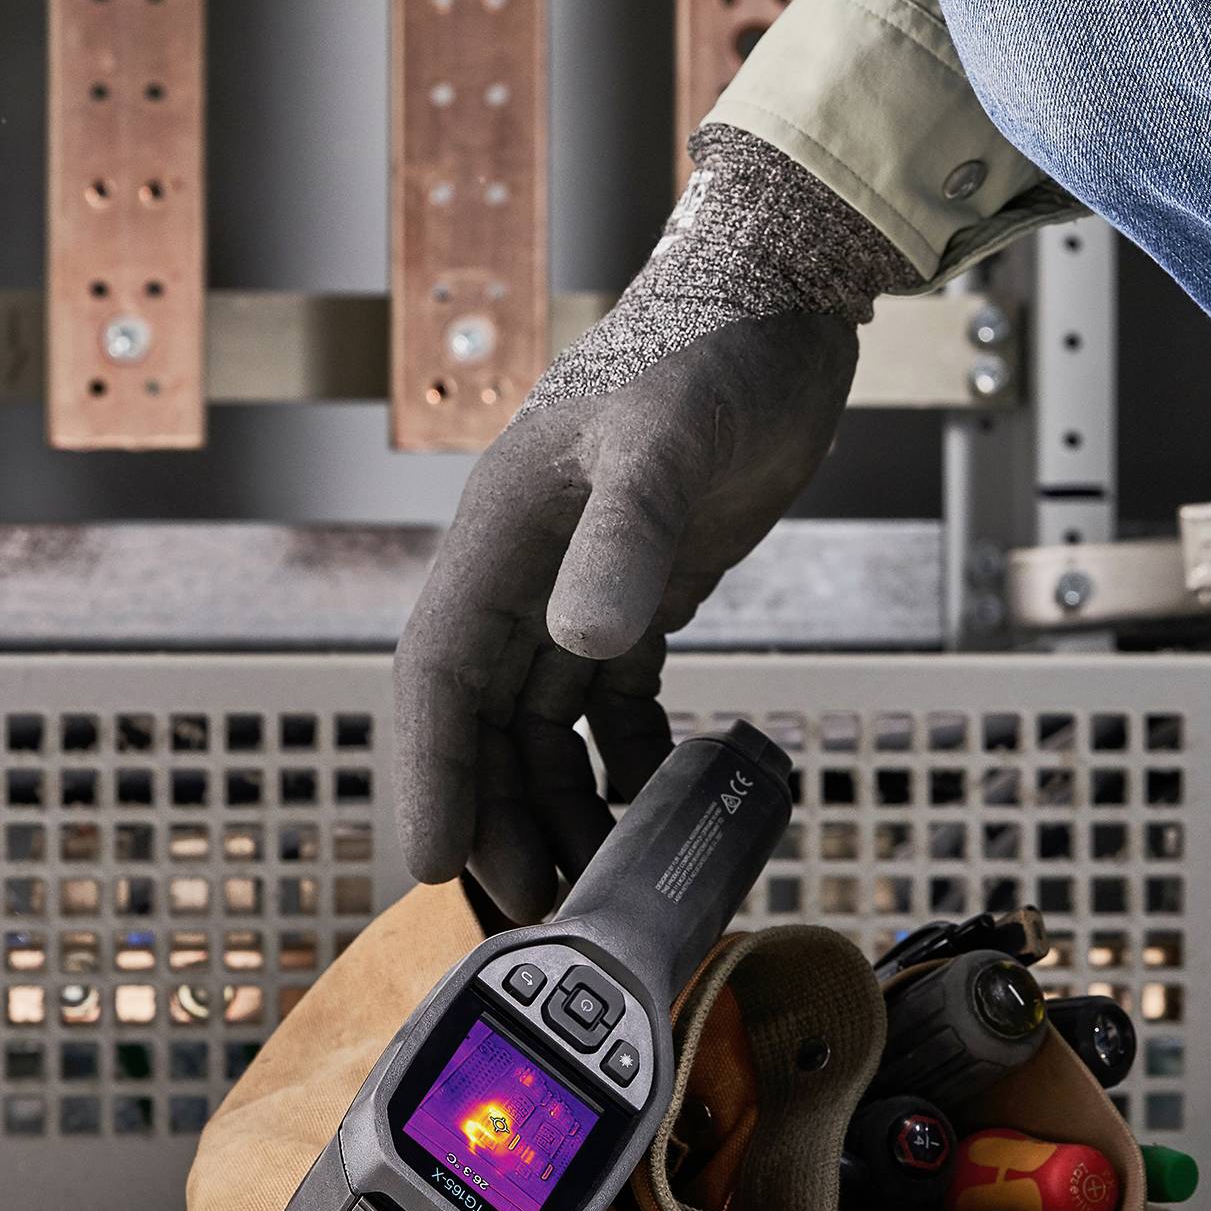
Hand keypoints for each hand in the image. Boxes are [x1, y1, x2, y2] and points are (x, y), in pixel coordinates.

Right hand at [395, 310, 857, 916]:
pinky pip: (612, 701)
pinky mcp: (644, 588)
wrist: (780, 305)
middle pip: (485, 719)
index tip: (429, 863)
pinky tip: (654, 806)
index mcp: (497, 533)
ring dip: (559, 801)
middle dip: (498, 813)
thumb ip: (628, 535)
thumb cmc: (711, 352)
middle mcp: (524, 567)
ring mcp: (581, 581)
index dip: (430, 771)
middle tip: (533, 906)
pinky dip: (625, 758)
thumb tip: (585, 637)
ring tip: (593, 881)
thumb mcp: (666, 441)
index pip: (438, 673)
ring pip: (544, 721)